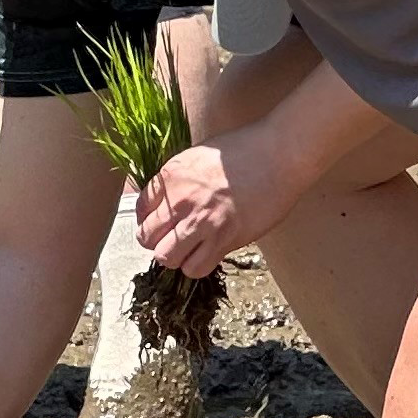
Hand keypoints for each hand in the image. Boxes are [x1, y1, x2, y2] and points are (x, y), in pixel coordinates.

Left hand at [135, 140, 292, 274]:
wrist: (277, 155)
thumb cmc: (243, 149)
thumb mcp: (197, 155)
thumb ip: (177, 179)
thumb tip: (165, 200)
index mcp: (170, 176)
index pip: (139, 210)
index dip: (149, 219)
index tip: (160, 222)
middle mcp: (180, 201)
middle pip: (146, 238)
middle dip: (157, 240)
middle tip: (172, 238)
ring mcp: (201, 222)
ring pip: (167, 257)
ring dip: (175, 256)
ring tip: (188, 249)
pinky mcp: (224, 239)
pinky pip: (196, 267)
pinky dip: (196, 265)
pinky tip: (206, 253)